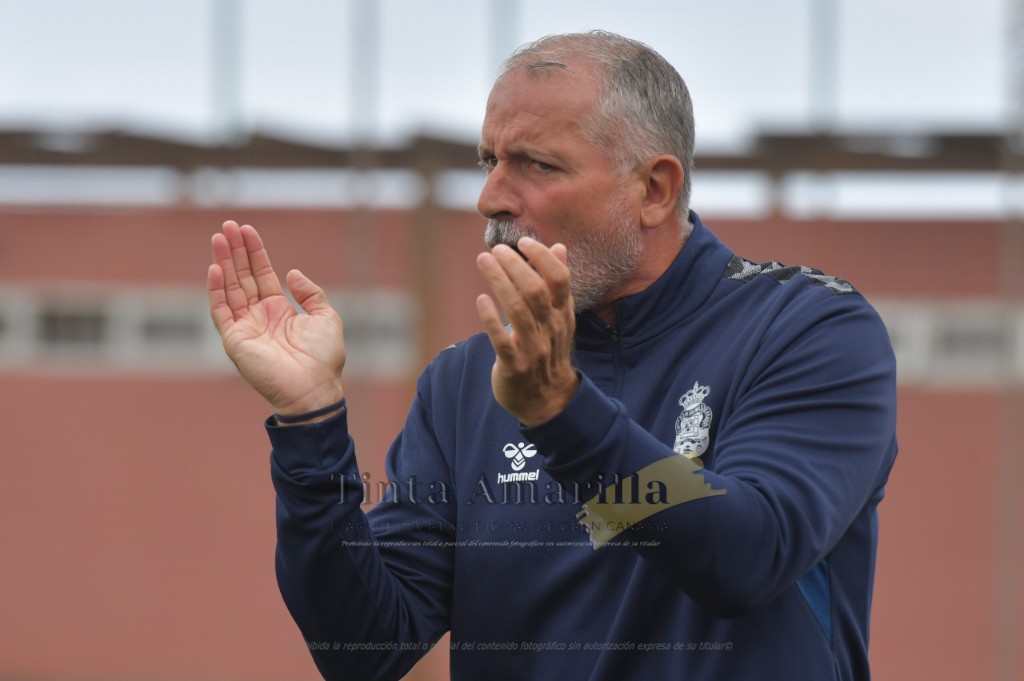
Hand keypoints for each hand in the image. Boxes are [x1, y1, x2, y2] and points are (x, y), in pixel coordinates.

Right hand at [208, 221, 345, 416]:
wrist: (314, 388)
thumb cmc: (323, 358)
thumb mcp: (326, 317)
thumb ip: (310, 293)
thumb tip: (291, 272)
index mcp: (280, 311)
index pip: (262, 275)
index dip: (254, 252)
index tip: (247, 230)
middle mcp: (259, 317)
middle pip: (242, 276)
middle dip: (235, 251)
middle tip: (226, 225)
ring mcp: (245, 327)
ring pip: (230, 288)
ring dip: (223, 262)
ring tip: (219, 237)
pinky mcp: (234, 340)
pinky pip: (221, 310)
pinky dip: (216, 289)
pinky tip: (215, 267)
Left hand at [476, 237, 579, 425]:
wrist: (547, 400)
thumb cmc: (549, 350)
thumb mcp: (560, 317)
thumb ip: (557, 282)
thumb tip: (558, 246)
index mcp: (563, 314)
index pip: (559, 279)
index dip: (542, 257)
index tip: (524, 241)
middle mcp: (551, 329)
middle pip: (535, 290)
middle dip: (514, 265)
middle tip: (496, 249)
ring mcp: (533, 348)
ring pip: (517, 310)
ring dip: (499, 282)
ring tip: (483, 261)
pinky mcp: (514, 365)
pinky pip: (502, 339)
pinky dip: (491, 318)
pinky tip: (481, 299)